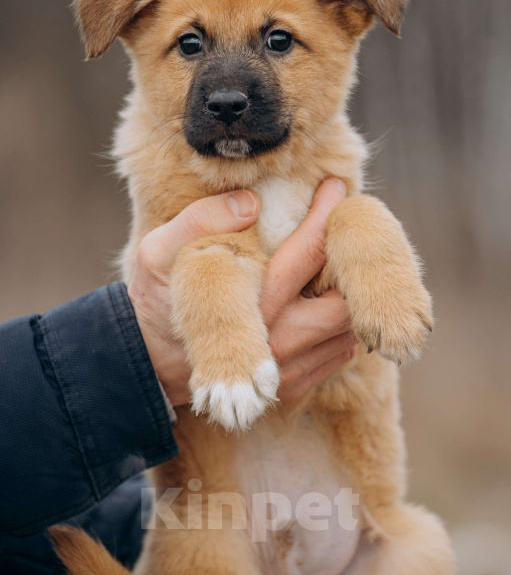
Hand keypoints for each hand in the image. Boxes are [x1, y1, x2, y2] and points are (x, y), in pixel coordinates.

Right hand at [128, 179, 356, 407]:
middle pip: (347, 300)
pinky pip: (340, 353)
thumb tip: (251, 201)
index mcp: (252, 300)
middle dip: (352, 263)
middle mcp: (278, 339)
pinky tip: (319, 303)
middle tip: (343, 234)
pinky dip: (340, 326)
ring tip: (332, 267)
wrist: (150, 365)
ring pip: (349, 329)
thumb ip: (200, 221)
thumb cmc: (158, 300)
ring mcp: (288, 368)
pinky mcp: (293, 386)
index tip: (336, 187)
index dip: (328, 215)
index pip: (310, 251)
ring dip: (348, 296)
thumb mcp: (159, 253)